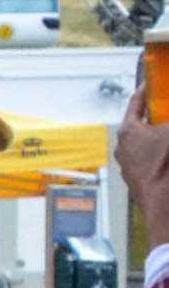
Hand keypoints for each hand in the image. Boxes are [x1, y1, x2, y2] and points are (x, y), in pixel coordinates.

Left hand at [120, 72, 168, 245]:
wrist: (164, 205)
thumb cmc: (167, 168)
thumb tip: (167, 124)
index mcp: (129, 130)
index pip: (137, 102)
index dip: (146, 90)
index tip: (151, 82)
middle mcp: (123, 147)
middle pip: (142, 124)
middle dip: (158, 117)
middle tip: (167, 110)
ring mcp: (129, 165)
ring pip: (146, 144)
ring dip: (161, 137)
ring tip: (167, 134)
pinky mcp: (138, 179)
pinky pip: (150, 160)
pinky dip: (161, 155)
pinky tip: (167, 158)